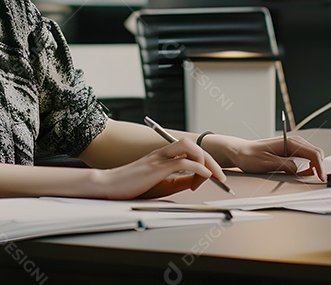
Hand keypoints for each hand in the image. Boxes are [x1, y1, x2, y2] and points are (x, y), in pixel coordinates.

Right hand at [91, 138, 227, 199]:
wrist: (109, 186)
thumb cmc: (133, 186)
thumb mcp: (162, 185)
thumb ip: (180, 181)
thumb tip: (198, 181)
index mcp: (164, 155)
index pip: (191, 151)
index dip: (205, 164)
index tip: (208, 180)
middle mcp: (163, 152)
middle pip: (194, 146)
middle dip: (212, 160)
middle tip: (221, 177)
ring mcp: (160, 158)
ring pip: (190, 147)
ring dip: (206, 160)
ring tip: (213, 176)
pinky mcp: (157, 167)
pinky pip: (183, 162)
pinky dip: (199, 168)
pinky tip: (205, 177)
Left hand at [229, 135, 325, 180]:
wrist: (240, 151)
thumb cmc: (249, 156)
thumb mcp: (266, 164)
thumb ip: (285, 165)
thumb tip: (299, 169)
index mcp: (289, 142)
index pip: (313, 153)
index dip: (320, 167)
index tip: (322, 178)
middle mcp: (293, 142)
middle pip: (316, 153)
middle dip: (320, 167)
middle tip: (319, 180)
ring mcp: (292, 146)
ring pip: (312, 155)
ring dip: (315, 166)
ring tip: (311, 177)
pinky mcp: (290, 151)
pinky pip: (305, 158)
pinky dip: (309, 166)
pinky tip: (304, 173)